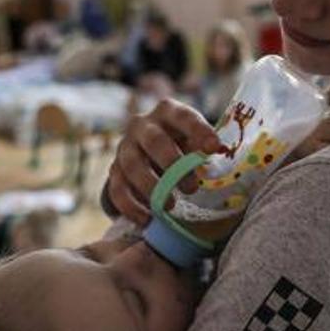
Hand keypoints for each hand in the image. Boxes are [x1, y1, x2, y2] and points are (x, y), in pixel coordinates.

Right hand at [106, 98, 219, 225]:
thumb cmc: (180, 144)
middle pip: (154, 141)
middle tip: (192, 188)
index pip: (184, 116)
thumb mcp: (193, 140)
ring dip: (153, 188)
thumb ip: (202, 147)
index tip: (214, 148)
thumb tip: (215, 158)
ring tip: (171, 205)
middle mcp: (142, 125)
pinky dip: (131, 207)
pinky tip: (147, 218)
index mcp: (167, 111)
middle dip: (174, 165)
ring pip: (133, 166)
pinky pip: (117, 189)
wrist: (148, 152)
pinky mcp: (114, 170)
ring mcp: (125, 147)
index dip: (199, 131)